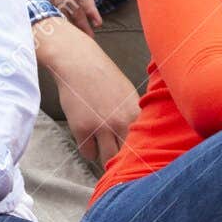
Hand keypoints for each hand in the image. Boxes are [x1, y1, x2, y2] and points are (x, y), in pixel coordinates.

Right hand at [39, 20, 137, 163]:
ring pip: (107, 158)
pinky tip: (88, 137)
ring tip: (102, 145)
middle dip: (121, 157)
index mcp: (136, 113)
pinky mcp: (82, 129)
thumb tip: (139, 138)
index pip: (143, 145)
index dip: (138, 153)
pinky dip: (88, 149)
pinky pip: (88, 153)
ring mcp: (101, 126)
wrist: (78, 63)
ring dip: (104, 155)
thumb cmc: (103, 76)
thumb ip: (134, 117)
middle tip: (116, 153)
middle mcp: (121, 122)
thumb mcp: (127, 94)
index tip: (134, 157)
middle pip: (126, 156)